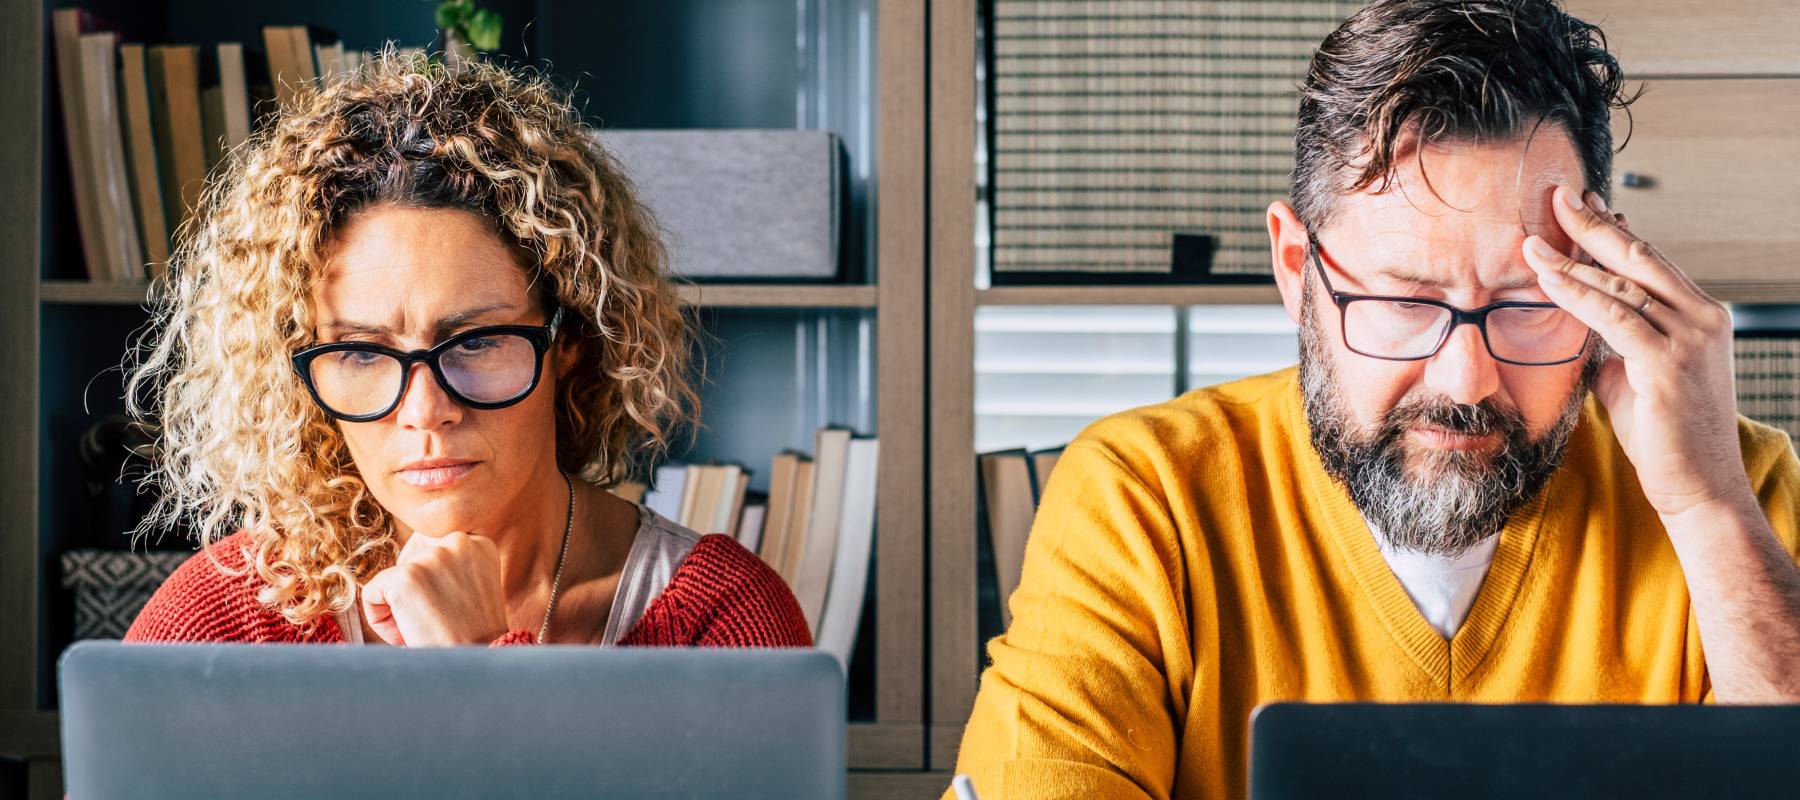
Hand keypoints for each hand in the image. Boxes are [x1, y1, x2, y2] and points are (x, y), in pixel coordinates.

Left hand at [361, 531, 511, 645]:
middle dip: (416, 597)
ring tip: (427, 630)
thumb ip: (449, 568)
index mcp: (479, 543)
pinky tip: (406, 635)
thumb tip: (407, 563)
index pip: (432, 549)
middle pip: (411, 562)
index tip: (448, 610)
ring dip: (401, 609)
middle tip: (439, 623)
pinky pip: (373, 593)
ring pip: (392, 580)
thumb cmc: (472, 639)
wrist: (476, 668)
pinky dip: (381, 620)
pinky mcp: (405, 578)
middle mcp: (458, 542)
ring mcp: (431, 559)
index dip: (431, 585)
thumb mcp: (472, 590)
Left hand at [1520, 185, 1751, 517]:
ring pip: (1622, 284)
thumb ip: (1614, 343)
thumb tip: (1581, 322)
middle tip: (1558, 194)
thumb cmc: (1666, 436)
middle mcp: (1701, 318)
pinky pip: (1613, 317)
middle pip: (1639, 256)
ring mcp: (1690, 339)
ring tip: (1533, 239)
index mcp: (1700, 316)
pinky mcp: (1668, 364)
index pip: (1650, 261)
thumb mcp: (1634, 376)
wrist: (1698, 487)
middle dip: (1594, 223)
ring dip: (1573, 258)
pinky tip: (1547, 278)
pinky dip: (1577, 294)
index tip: (1582, 204)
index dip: (1614, 230)